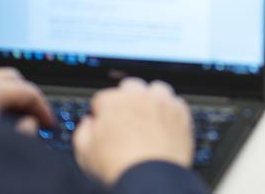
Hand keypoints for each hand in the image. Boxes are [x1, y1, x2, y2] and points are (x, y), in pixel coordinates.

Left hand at [0, 68, 53, 135]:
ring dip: (5, 94)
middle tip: (34, 115)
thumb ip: (25, 132)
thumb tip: (30, 123)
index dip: (43, 107)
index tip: (49, 122)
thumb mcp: (4, 147)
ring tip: (13, 114)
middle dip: (25, 95)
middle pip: (9, 77)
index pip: (26, 90)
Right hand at [73, 78, 193, 185]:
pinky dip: (170, 110)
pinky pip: (176, 102)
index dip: (102, 112)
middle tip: (126, 117)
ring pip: (156, 89)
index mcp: (113, 102)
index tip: (104, 121)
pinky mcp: (181, 112)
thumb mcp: (85, 154)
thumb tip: (88, 124)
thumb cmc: (119, 167)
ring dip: (151, 99)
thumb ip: (83, 132)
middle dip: (126, 98)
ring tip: (148, 117)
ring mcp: (162, 102)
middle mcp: (139, 96)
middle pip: (130, 86)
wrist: (151, 178)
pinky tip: (165, 123)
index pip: (102, 97)